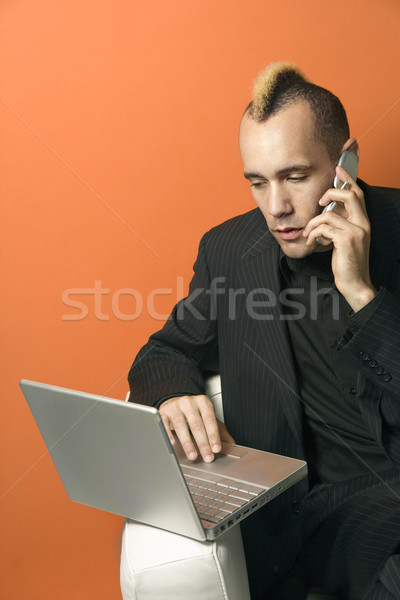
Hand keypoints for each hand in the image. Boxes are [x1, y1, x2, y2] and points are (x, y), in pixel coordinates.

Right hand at [159, 394, 234, 461]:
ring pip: (181, 425)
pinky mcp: (163, 412)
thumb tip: (231, 445)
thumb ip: (220, 431)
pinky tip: (173, 443)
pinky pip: (164, 423)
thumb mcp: (209, 418)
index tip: (216, 448)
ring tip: (193, 455)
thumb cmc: (194, 413)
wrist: (176, 402)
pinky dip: (169, 434)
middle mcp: (189, 402)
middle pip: (196, 424)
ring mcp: (175, 406)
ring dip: (188, 443)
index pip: (209, 419)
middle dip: (203, 443)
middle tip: (207, 456)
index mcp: (203, 402)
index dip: (213, 435)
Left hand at [303, 165, 376, 311]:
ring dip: (313, 224)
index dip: (348, 179)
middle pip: (349, 195)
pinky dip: (313, 234)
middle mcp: (362, 224)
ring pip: (328, 214)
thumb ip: (340, 226)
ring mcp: (355, 231)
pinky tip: (311, 243)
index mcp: (363, 222)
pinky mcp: (346, 240)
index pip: (358, 194)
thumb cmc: (347, 264)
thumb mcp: (345, 241)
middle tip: (318, 202)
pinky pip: (323, 228)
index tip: (339, 169)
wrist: (355, 284)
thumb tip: (325, 214)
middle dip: (331, 192)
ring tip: (309, 235)